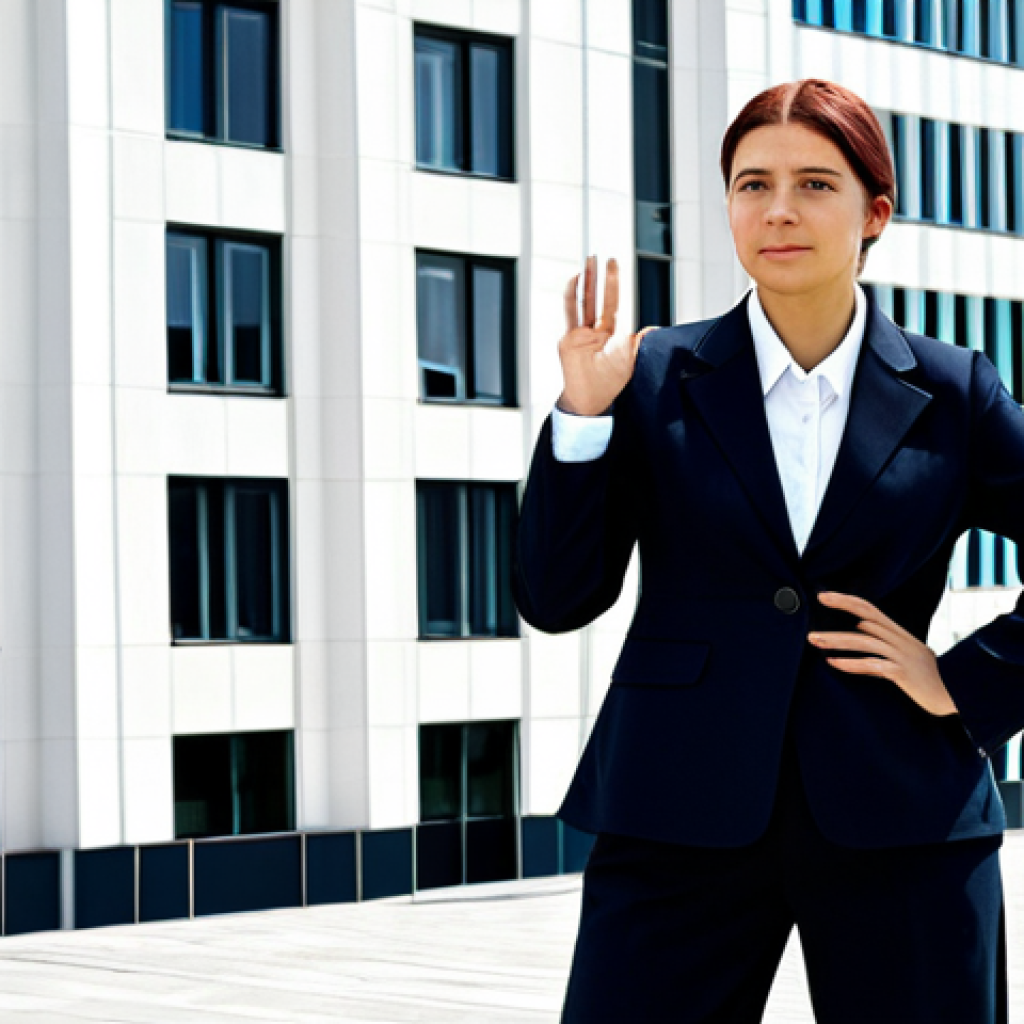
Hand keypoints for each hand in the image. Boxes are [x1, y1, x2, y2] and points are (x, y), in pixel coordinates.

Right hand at [557, 256, 654, 416]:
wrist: (591, 399)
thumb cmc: (609, 383)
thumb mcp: (631, 358)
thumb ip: (641, 342)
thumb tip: (653, 330)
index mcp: (608, 334)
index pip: (611, 304)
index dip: (612, 284)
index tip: (612, 265)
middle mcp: (592, 332)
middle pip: (595, 298)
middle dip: (598, 277)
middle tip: (600, 256)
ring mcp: (579, 334)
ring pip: (583, 302)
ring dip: (586, 281)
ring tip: (587, 261)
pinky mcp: (569, 339)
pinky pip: (571, 313)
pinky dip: (572, 295)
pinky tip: (575, 279)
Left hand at [808, 591, 958, 717]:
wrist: (960, 695)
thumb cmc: (931, 678)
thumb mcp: (906, 656)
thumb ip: (883, 645)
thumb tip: (860, 633)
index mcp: (899, 634)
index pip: (869, 609)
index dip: (847, 600)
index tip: (824, 596)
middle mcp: (900, 640)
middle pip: (865, 619)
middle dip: (839, 611)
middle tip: (814, 604)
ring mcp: (902, 656)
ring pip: (864, 642)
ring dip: (836, 640)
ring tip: (814, 640)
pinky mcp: (903, 673)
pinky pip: (873, 665)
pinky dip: (851, 664)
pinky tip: (833, 663)